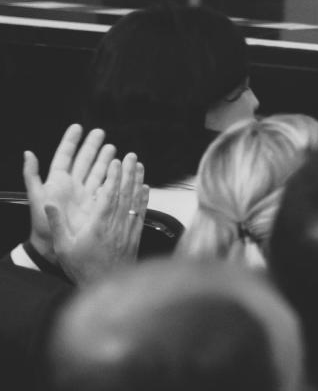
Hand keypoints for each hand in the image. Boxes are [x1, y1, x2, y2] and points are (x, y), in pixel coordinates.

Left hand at [22, 124, 116, 261]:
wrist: (54, 249)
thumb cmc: (41, 225)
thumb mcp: (36, 198)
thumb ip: (31, 175)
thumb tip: (28, 153)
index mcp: (57, 181)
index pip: (64, 156)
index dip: (71, 141)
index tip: (78, 127)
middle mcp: (72, 186)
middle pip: (84, 161)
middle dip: (92, 146)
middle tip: (100, 133)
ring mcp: (85, 195)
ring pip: (97, 171)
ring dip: (105, 159)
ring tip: (113, 148)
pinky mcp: (96, 205)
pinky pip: (107, 187)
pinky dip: (114, 178)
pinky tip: (122, 170)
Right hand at [51, 152, 146, 283]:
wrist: (105, 285)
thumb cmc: (83, 268)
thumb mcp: (63, 247)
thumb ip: (57, 224)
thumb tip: (49, 203)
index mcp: (99, 224)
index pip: (108, 195)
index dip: (113, 177)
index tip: (115, 162)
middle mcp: (117, 223)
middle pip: (125, 193)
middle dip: (128, 172)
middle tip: (131, 156)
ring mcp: (128, 229)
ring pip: (135, 200)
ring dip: (138, 181)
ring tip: (140, 165)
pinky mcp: (135, 235)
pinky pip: (141, 212)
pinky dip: (144, 198)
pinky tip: (146, 189)